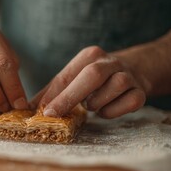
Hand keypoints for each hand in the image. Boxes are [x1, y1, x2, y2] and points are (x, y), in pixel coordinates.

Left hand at [31, 46, 145, 117]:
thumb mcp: (72, 79)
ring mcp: (128, 75)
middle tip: (55, 114)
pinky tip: (106, 110)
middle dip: (71, 96)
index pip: (68, 75)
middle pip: (92, 75)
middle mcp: (109, 61)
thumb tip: (28, 109)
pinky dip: (115, 110)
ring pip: (115, 87)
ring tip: (91, 106)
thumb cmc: (94, 79)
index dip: (54, 94)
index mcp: (89, 56)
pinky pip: (130, 102)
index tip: (44, 111)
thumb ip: (51, 92)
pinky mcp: (141, 91)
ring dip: (98, 102)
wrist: (134, 70)